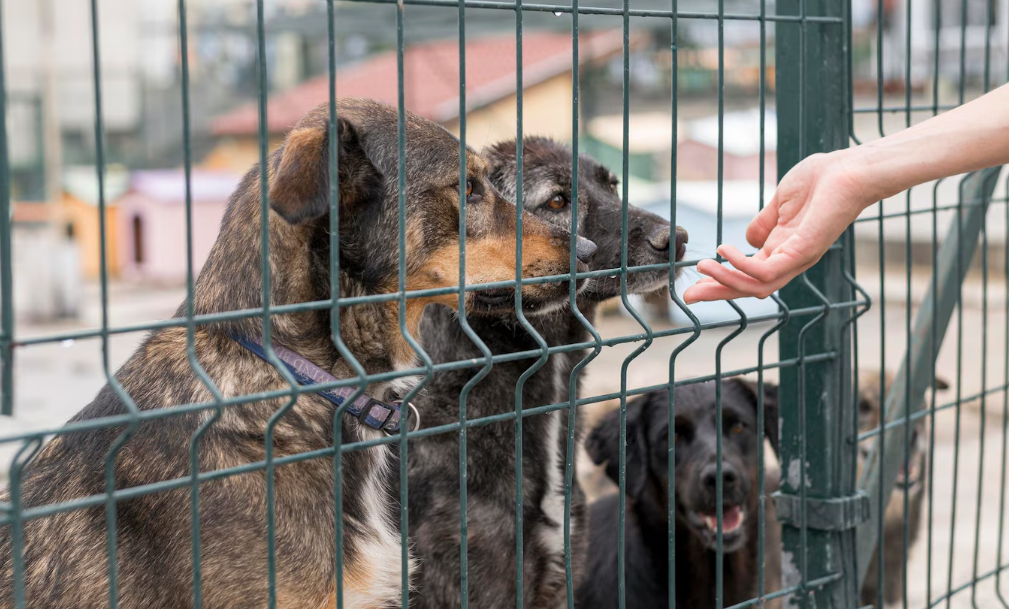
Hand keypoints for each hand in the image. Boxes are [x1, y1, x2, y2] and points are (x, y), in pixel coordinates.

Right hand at [682, 150, 874, 303]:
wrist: (849, 169)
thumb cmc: (820, 180)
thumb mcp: (780, 203)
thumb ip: (764, 223)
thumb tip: (747, 239)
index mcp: (782, 249)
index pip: (747, 274)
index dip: (721, 280)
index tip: (695, 282)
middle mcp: (789, 260)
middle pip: (748, 288)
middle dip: (717, 292)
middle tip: (688, 295)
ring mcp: (797, 259)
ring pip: (755, 286)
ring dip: (725, 281)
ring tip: (702, 267)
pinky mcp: (803, 252)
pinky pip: (766, 271)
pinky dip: (742, 265)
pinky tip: (725, 250)